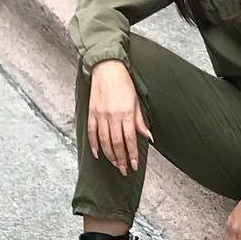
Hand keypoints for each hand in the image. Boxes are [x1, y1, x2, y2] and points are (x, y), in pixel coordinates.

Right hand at [88, 59, 153, 176]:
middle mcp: (113, 116)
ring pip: (104, 141)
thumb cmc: (124, 84)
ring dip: (110, 155)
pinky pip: (91, 133)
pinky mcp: (91, 113)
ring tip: (115, 164)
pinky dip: (94, 145)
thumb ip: (140, 121)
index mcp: (126, 113)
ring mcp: (100, 115)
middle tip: (125, 170)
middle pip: (116, 144)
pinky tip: (98, 154)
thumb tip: (148, 137)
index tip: (134, 166)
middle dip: (121, 160)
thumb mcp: (136, 101)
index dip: (132, 154)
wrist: (107, 68)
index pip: (130, 139)